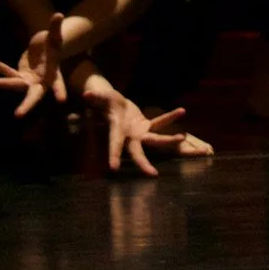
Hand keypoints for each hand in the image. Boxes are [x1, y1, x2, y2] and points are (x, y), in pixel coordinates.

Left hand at [0, 14, 68, 117]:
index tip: (61, 100)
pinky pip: (7, 71)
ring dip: (1, 83)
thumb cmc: (53, 44)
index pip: (58, 84)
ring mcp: (28, 81)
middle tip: (18, 115)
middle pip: (34, 96)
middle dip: (26, 105)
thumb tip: (58, 15)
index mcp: (53, 75)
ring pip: (14, 84)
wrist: (44, 49)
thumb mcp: (55, 36)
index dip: (59, 91)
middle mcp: (40, 82)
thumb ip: (56, 27)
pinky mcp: (19, 76)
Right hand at [79, 73, 203, 175]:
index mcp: (116, 132)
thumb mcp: (100, 98)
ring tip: (182, 138)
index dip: (113, 155)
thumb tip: (87, 94)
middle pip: (137, 153)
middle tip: (152, 175)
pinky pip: (160, 123)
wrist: (114, 104)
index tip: (113, 169)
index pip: (113, 145)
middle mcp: (129, 137)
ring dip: (168, 141)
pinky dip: (170, 117)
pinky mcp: (146, 127)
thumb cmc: (104, 101)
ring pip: (155, 140)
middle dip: (143, 164)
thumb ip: (95, 97)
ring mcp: (139, 134)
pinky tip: (182, 111)